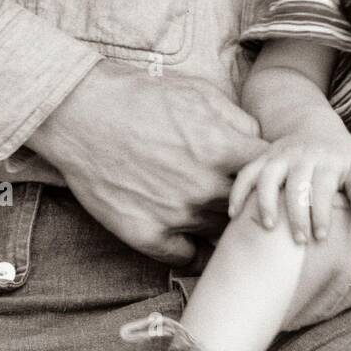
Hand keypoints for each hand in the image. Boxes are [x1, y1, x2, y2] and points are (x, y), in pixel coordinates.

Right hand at [27, 65, 265, 263]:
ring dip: (219, 229)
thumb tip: (260, 146)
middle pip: (248, 211)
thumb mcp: (198, 92)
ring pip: (218, 235)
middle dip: (248, 206)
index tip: (261, 180)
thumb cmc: (139, 97)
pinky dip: (191, 251)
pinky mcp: (147, 234)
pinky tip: (188, 239)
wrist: (79, 113)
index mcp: (221, 149)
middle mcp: (203, 186)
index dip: (269, 179)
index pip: (270, 176)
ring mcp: (175, 213)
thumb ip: (238, 120)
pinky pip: (187, 258)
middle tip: (242, 205)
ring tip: (212, 219)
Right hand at [228, 133, 350, 244]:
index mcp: (327, 161)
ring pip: (268, 178)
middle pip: (296, 187)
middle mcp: (301, 157)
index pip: (323, 189)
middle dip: (296, 215)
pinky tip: (234, 214)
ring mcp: (279, 156)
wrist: (316, 126)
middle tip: (298, 241)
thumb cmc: (339, 158)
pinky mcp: (263, 158)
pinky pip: (247, 173)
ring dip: (266, 202)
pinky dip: (238, 191)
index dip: (321, 214)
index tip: (320, 238)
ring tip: (268, 227)